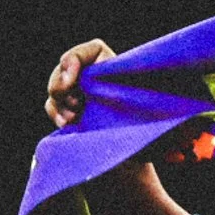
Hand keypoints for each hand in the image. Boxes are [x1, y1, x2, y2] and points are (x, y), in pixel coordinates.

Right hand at [45, 36, 190, 214]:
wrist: (139, 162)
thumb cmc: (152, 137)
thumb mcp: (156, 117)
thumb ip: (149, 103)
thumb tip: (160, 97)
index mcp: (116, 70)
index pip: (90, 51)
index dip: (76, 58)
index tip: (73, 77)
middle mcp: (97, 79)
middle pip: (66, 67)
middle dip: (61, 82)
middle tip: (73, 102)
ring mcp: (81, 96)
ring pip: (57, 88)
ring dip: (58, 102)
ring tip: (74, 119)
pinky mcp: (73, 113)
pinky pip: (54, 106)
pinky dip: (56, 114)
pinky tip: (68, 125)